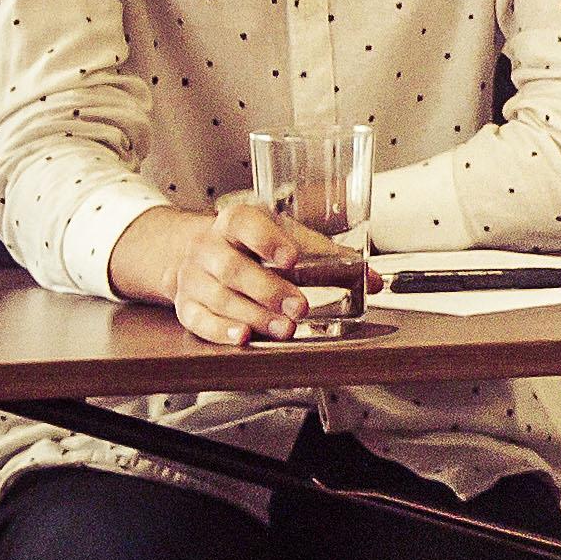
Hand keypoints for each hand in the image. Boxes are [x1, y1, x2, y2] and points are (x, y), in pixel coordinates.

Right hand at [116, 195, 338, 346]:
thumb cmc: (250, 244)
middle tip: (301, 307)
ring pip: (220, 297)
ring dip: (255, 316)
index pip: (245, 223)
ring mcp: (194, 278)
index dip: (268, 240)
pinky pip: (199, 320)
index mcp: (236, 221)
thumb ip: (328, 257)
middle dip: (269, 290)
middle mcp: (209, 247)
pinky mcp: (186, 305)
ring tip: (286, 329)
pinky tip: (244, 338)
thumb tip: (374, 281)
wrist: (194, 253)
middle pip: (233, 268)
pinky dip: (221, 331)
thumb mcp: (285, 237)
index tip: (292, 258)